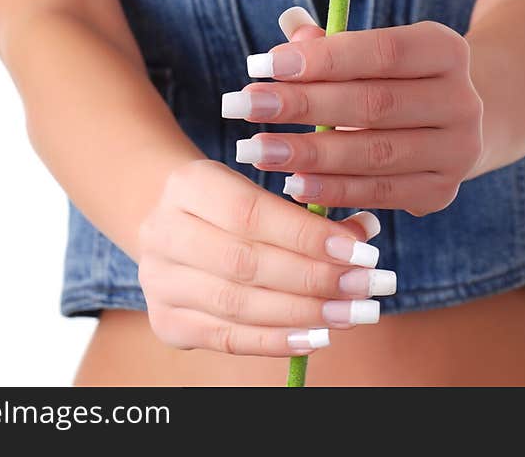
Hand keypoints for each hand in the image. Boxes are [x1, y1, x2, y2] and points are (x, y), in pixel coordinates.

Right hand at [136, 158, 395, 356]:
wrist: (167, 221)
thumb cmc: (229, 203)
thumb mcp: (259, 188)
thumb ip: (307, 211)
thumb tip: (366, 232)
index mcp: (187, 184)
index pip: (251, 212)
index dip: (307, 235)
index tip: (360, 250)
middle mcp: (163, 231)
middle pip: (245, 262)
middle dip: (314, 278)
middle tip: (366, 286)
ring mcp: (158, 281)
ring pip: (238, 304)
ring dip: (303, 313)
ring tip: (351, 313)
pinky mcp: (165, 321)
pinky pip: (227, 338)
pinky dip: (276, 340)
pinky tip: (317, 336)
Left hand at [223, 11, 483, 216]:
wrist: (453, 123)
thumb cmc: (395, 78)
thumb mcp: (373, 51)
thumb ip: (332, 43)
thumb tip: (290, 29)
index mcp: (446, 49)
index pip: (382, 52)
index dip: (322, 59)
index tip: (262, 64)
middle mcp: (462, 100)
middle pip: (373, 104)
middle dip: (301, 105)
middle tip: (242, 105)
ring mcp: (458, 150)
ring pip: (374, 154)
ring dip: (308, 153)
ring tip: (255, 148)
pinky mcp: (442, 191)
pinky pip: (379, 192)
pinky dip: (332, 190)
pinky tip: (290, 183)